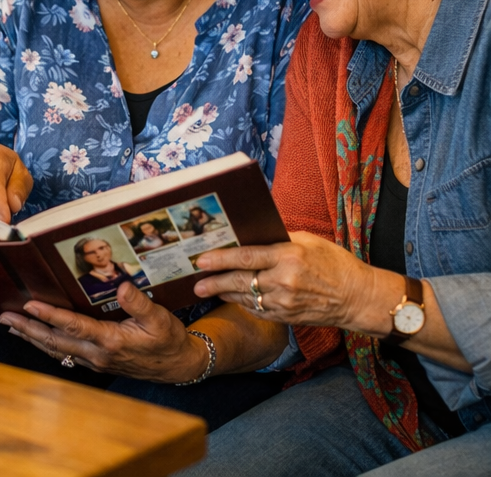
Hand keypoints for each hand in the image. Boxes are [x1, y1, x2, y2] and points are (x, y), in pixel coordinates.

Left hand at [0, 281, 208, 381]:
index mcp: (110, 341)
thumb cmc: (169, 340)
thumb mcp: (160, 318)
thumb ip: (139, 303)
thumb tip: (122, 286)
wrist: (178, 366)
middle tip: (5, 317)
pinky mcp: (96, 362)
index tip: (29, 305)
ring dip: (32, 338)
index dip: (50, 315)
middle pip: (55, 341)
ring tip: (10, 327)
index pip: (73, 327)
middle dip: (28, 329)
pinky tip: (36, 338)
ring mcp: (94, 361)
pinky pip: (64, 354)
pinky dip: (46, 345)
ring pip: (56, 350)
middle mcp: (97, 354)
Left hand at [192, 231, 379, 330]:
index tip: (202, 259)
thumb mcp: (307, 241)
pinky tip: (232, 297)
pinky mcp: (288, 317)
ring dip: (225, 293)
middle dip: (214, 281)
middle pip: (241, 281)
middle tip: (196, 282)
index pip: (247, 257)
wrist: (358, 297)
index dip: (221, 258)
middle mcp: (284, 281)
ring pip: (246, 298)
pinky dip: (243, 304)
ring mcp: (286, 303)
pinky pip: (258, 310)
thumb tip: (249, 236)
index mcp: (288, 256)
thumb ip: (277, 240)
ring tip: (207, 289)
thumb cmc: (333, 262)